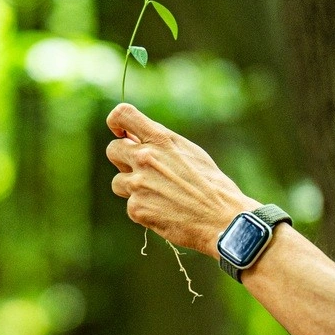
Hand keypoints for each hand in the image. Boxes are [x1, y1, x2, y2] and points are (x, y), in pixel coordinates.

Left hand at [105, 103, 257, 257]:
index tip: (121, 134)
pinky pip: (130, 205)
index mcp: (160, 139)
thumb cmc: (210, 184)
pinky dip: (143, 209)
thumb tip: (133, 137)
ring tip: (160, 195)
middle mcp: (145, 158)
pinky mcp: (136, 208)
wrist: (221, 218)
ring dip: (132, 187)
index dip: (116, 123)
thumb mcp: (190, 152)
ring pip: (118, 182)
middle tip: (142, 171)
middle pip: (112, 150)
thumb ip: (161, 143)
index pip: (123, 115)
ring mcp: (138, 184)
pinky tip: (164, 211)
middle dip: (123, 159)